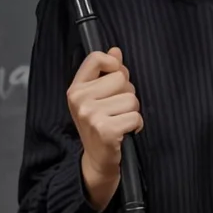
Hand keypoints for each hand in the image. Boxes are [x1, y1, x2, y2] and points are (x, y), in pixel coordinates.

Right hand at [68, 47, 141, 209]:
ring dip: (133, 112)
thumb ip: (106, 73)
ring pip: (132, 98)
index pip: (96, 58)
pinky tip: (126, 132)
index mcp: (76, 89)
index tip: (116, 78)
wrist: (97, 161)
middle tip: (117, 110)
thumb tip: (115, 50)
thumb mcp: (97, 98)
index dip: (114, 65)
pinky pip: (136, 116)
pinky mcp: (105, 129)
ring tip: (120, 122)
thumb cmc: (100, 126)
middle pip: (121, 78)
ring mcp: (90, 115)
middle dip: (127, 94)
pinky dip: (137, 125)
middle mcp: (80, 100)